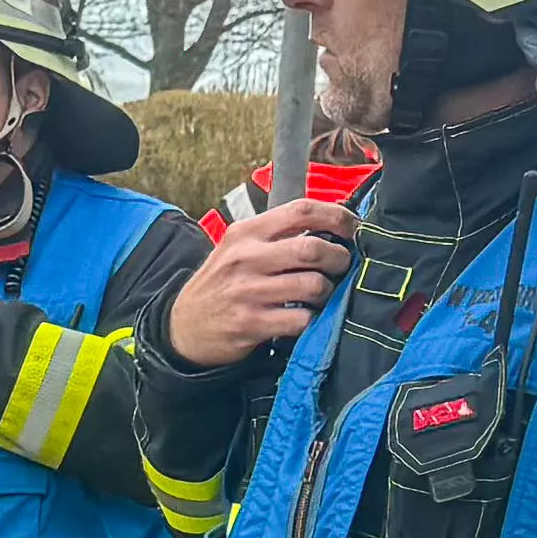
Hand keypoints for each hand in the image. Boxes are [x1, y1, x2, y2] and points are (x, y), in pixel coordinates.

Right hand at [169, 184, 350, 368]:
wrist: (183, 327)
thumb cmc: (222, 285)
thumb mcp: (238, 249)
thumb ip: (276, 236)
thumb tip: (331, 229)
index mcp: (246, 232)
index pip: (301, 210)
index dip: (336, 216)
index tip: (353, 228)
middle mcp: (245, 257)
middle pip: (312, 248)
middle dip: (339, 258)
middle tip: (343, 267)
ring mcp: (247, 291)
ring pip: (313, 284)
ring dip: (328, 292)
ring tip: (323, 296)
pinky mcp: (250, 323)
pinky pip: (301, 319)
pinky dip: (313, 320)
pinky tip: (307, 318)